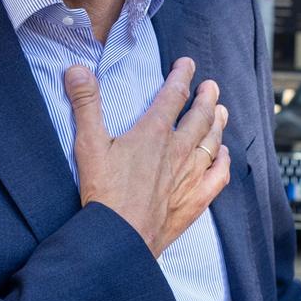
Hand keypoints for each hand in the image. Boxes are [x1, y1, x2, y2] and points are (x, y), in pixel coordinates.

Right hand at [67, 57, 229, 255]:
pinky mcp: (195, 200)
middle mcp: (177, 151)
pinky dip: (223, 162)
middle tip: (211, 87)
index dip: (182, 76)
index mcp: (153, 133)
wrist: (120, 236)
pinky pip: (218, 176)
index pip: (173, 95)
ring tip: (221, 111)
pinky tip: (224, 155)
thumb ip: (85, 104)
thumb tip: (76, 71)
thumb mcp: (88, 144)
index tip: (187, 64)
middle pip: (200, 117)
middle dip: (207, 98)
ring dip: (217, 124)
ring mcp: (189, 176)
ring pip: (212, 143)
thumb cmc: (103, 192)